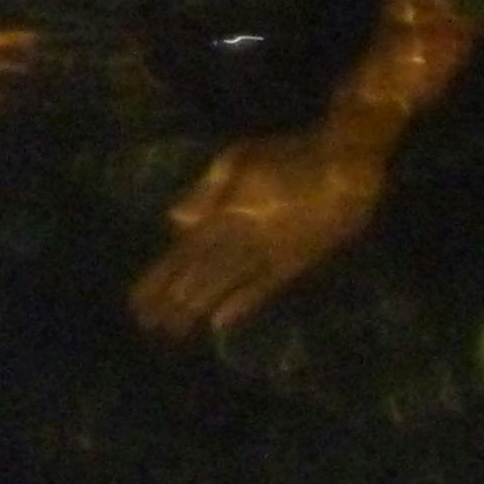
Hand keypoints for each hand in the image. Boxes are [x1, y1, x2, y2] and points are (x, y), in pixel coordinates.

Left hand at [129, 124, 390, 337]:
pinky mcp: (293, 263)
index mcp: (226, 213)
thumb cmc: (292, 153)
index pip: (184, 254)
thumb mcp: (242, 157)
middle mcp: (243, 240)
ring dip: (198, 308)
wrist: (346, 166)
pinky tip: (221, 323)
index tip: (138, 301)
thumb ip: (208, 189)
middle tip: (148, 326)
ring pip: (226, 286)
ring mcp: (268, 255)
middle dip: (172, 301)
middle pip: (199, 276)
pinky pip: (262, 290)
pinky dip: (241, 306)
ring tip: (174, 330)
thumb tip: (175, 218)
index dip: (160, 279)